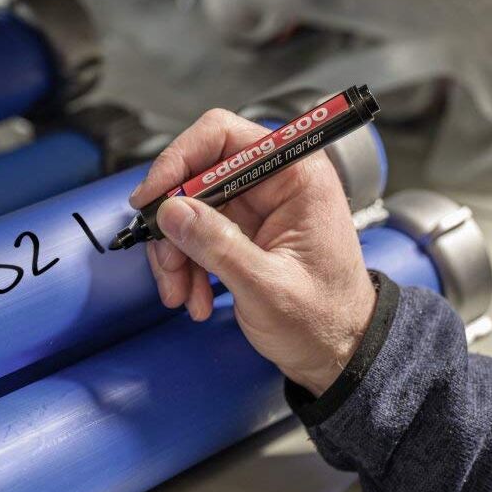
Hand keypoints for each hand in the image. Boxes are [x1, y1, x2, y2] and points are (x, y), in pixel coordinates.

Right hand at [131, 108, 375, 396]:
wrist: (338, 354)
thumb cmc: (326, 321)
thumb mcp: (267, 287)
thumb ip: (218, 246)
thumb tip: (172, 210)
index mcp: (296, 176)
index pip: (223, 136)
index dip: (179, 160)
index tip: (153, 197)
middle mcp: (275, 182)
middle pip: (197, 175)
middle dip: (174, 223)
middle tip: (167, 263)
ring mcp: (257, 207)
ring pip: (190, 208)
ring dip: (177, 252)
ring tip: (182, 293)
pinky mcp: (243, 231)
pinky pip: (197, 234)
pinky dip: (186, 264)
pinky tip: (194, 296)